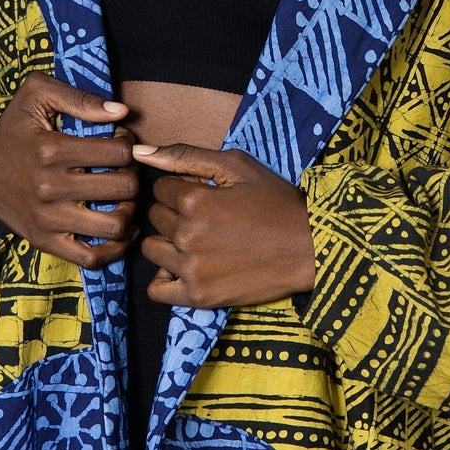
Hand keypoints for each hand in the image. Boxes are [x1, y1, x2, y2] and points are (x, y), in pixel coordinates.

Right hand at [0, 76, 137, 268]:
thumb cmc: (12, 128)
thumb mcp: (35, 95)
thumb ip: (78, 97)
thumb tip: (121, 112)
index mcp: (51, 151)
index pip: (118, 152)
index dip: (128, 144)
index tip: (120, 142)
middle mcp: (50, 188)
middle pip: (123, 187)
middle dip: (133, 174)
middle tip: (125, 169)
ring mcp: (48, 219)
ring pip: (113, 225)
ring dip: (129, 210)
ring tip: (123, 197)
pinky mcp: (44, 241)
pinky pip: (91, 258)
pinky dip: (115, 248)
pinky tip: (123, 229)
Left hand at [133, 143, 316, 308]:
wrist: (309, 247)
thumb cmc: (275, 202)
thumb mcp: (236, 166)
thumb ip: (185, 156)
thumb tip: (139, 153)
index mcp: (194, 199)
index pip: (159, 188)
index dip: (181, 188)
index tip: (205, 195)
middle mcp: (187, 235)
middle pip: (156, 217)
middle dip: (175, 212)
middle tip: (207, 217)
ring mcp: (191, 269)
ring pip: (152, 249)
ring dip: (169, 243)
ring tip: (198, 240)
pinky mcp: (198, 296)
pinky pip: (157, 289)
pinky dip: (166, 277)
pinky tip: (188, 266)